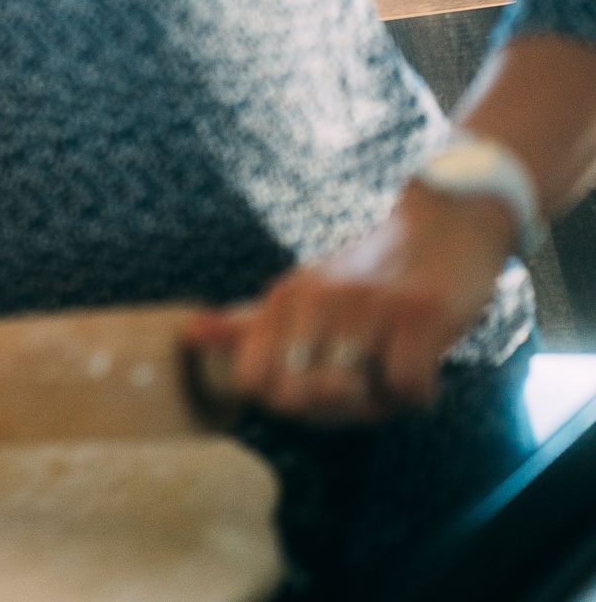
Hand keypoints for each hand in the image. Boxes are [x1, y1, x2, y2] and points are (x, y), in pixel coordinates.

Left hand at [187, 180, 514, 423]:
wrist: (447, 227)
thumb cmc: (369, 275)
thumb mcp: (302, 290)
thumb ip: (249, 322)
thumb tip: (189, 334)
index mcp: (282, 298)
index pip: (253, 382)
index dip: (286, 400)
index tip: (317, 381)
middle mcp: (316, 298)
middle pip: (300, 399)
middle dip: (333, 409)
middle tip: (364, 380)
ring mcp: (367, 305)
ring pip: (352, 396)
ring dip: (378, 399)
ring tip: (392, 365)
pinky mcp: (419, 315)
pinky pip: (406, 387)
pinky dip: (418, 390)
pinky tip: (423, 362)